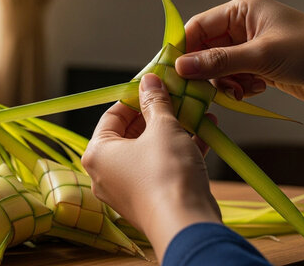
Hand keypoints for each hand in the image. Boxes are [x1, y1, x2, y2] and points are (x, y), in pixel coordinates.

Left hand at [83, 73, 220, 261]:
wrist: (186, 222)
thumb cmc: (166, 173)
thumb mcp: (162, 127)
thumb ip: (155, 101)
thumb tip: (150, 81)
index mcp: (98, 153)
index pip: (112, 115)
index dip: (135, 97)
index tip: (154, 85)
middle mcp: (107, 173)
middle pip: (131, 132)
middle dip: (158, 113)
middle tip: (177, 96)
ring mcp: (128, 189)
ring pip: (150, 150)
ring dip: (173, 129)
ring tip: (195, 110)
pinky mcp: (151, 199)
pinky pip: (162, 167)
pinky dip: (180, 150)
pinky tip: (205, 131)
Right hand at [175, 0, 303, 103]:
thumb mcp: (261, 55)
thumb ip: (219, 62)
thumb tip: (181, 67)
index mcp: (242, 10)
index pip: (199, 26)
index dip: (184, 48)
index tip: (173, 71)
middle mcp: (244, 25)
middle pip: (206, 49)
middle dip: (205, 71)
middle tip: (202, 90)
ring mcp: (252, 47)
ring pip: (219, 67)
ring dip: (224, 83)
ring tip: (238, 91)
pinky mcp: (260, 66)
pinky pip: (235, 78)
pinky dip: (238, 87)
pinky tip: (253, 90)